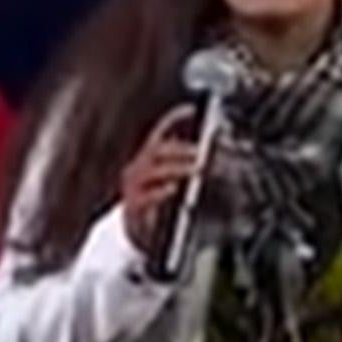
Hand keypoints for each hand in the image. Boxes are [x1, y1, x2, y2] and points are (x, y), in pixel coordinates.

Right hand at [120, 103, 200, 253]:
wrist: (133, 231)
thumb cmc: (154, 201)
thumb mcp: (166, 179)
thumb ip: (181, 163)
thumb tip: (208, 150)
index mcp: (147, 158)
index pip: (159, 132)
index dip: (174, 119)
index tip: (191, 110)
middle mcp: (138, 169)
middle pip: (158, 150)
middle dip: (181, 148)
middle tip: (201, 151)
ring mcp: (134, 187)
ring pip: (155, 171)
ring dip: (178, 168)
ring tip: (196, 168)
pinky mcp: (134, 206)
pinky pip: (147, 196)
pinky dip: (161, 191)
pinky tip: (173, 189)